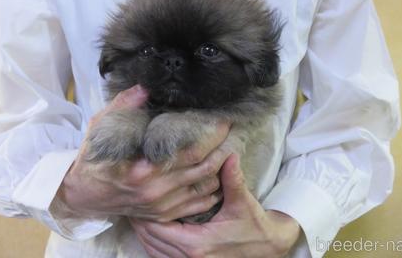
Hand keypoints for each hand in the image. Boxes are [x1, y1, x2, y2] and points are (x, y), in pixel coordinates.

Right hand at [55, 85, 231, 221]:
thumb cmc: (94, 159)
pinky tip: (219, 176)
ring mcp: (161, 206)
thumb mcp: (101, 127)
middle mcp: (156, 191)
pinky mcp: (163, 214)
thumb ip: (124, 106)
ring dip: (221, 168)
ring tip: (230, 148)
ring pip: (205, 187)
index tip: (223, 119)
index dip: (212, 135)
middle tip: (232, 130)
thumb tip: (145, 88)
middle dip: (223, 147)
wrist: (84, 195)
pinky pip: (197, 205)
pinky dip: (213, 190)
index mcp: (143, 169)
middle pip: (204, 168)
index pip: (191, 151)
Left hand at [130, 154, 300, 257]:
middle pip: (150, 241)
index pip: (158, 229)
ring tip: (138, 213)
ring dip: (144, 233)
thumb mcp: (243, 202)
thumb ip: (232, 179)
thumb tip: (228, 154)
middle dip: (140, 221)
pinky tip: (152, 230)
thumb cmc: (254, 226)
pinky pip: (162, 257)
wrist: (268, 248)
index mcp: (197, 244)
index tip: (137, 196)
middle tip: (132, 201)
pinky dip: (153, 244)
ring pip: (153, 251)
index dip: (145, 213)